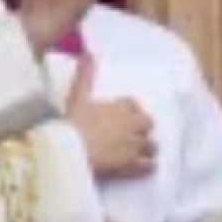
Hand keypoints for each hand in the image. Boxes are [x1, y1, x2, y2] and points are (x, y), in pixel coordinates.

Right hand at [66, 53, 155, 177]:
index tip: (125, 115)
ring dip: (148, 148)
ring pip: (152, 146)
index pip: (132, 104)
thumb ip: (84, 76)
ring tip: (141, 152)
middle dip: (142, 128)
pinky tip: (146, 167)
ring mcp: (134, 146)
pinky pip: (149, 166)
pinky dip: (148, 166)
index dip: (130, 110)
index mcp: (120, 107)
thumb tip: (87, 54)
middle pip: (147, 123)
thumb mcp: (77, 97)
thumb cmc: (72, 123)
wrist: (69, 150)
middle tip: (134, 134)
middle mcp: (131, 125)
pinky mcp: (132, 166)